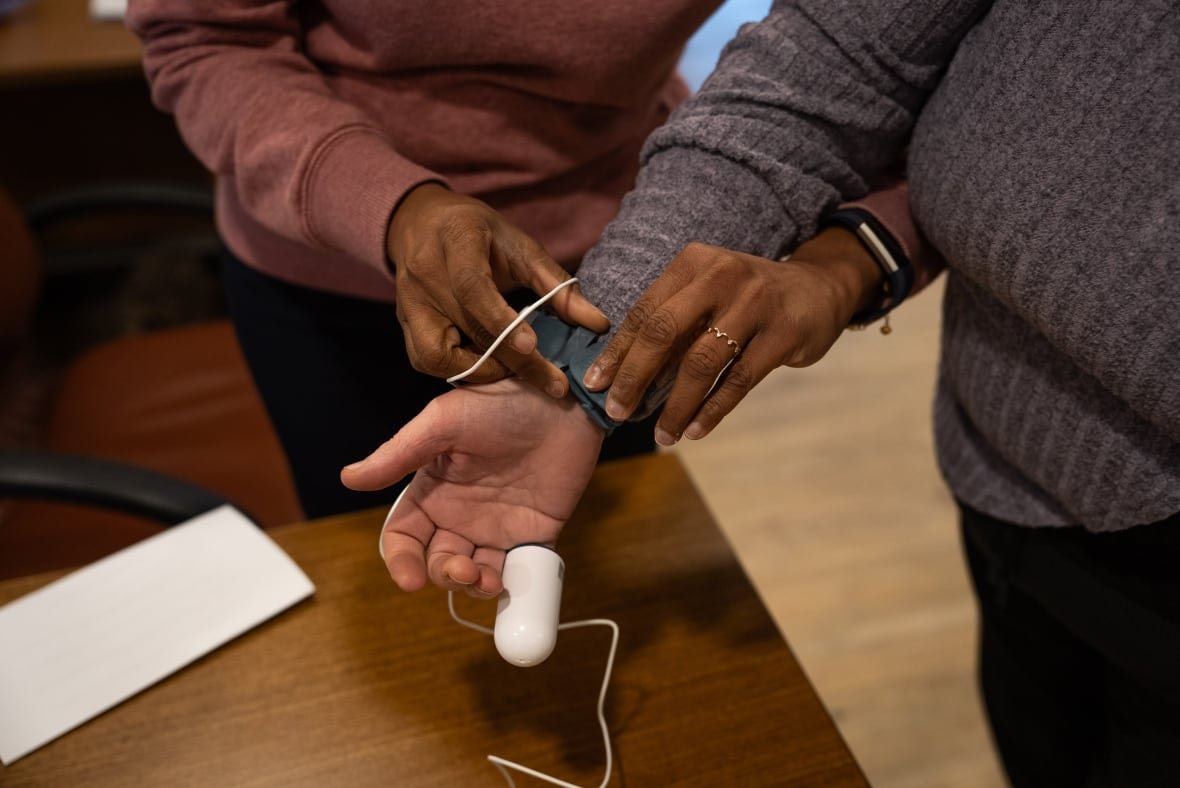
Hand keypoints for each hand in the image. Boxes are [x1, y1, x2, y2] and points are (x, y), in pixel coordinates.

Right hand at [340, 378, 604, 595]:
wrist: (562, 399)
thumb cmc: (499, 402)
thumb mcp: (442, 421)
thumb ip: (399, 454)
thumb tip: (349, 478)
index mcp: (432, 490)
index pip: (404, 536)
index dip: (402, 561)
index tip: (410, 580)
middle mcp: (460, 513)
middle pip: (438, 561)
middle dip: (445, 575)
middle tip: (464, 569)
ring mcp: (497, 526)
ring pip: (476, 573)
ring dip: (475, 586)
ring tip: (487, 579)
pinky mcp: (535, 533)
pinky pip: (518, 569)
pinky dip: (511, 584)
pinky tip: (510, 579)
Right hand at [387, 183, 608, 395]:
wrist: (421, 223)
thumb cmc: (480, 234)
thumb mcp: (521, 246)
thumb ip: (558, 285)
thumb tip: (598, 325)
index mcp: (457, 241)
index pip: (473, 287)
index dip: (501, 320)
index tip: (532, 346)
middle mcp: (425, 273)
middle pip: (469, 328)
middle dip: (515, 363)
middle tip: (554, 385)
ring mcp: (408, 301)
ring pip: (439, 354)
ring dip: (482, 370)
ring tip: (514, 369)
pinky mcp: (403, 322)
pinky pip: (426, 360)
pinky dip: (458, 370)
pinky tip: (485, 363)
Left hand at [582, 231, 881, 443]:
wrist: (819, 288)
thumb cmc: (747, 299)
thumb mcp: (707, 293)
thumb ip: (672, 324)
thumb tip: (622, 376)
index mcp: (694, 262)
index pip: (645, 310)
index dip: (617, 351)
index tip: (594, 385)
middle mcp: (722, 275)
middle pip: (665, 332)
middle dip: (635, 377)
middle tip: (617, 412)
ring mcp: (755, 303)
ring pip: (702, 362)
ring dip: (676, 405)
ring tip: (662, 436)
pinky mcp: (784, 332)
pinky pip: (739, 380)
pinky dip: (713, 410)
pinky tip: (695, 430)